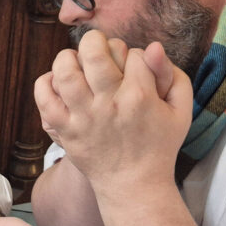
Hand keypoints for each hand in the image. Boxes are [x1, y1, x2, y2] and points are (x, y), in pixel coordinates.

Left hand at [34, 30, 193, 191]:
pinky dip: (46, 83)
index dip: (133, 54)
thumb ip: (172, 74)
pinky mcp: (66, 130)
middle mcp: (110, 104)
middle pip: (94, 52)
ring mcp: (85, 117)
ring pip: (65, 71)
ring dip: (68, 58)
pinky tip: (58, 82)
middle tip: (98, 49)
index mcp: (141, 96)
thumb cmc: (159, 145)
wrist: (134, 185)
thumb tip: (152, 46)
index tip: (133, 68)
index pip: (132, 53)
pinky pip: (45, 98)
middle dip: (96, 41)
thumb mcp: (180, 111)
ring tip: (76, 63)